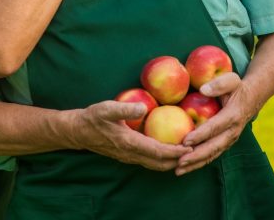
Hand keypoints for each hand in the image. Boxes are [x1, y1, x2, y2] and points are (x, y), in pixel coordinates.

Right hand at [71, 100, 190, 171]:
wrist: (78, 131)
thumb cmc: (92, 118)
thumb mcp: (106, 108)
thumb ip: (125, 108)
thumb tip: (144, 107)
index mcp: (129, 143)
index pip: (158, 152)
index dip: (176, 151)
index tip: (191, 146)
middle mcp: (131, 154)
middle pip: (160, 164)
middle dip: (179, 160)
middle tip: (195, 150)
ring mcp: (129, 157)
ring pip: (155, 165)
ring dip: (171, 161)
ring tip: (186, 151)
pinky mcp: (128, 156)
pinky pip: (149, 160)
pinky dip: (162, 158)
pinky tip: (169, 147)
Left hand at [175, 73, 258, 175]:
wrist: (252, 97)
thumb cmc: (237, 87)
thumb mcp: (231, 80)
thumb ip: (218, 84)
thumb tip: (203, 89)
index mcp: (233, 116)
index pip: (215, 127)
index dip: (200, 135)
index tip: (185, 141)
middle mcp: (232, 131)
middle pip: (213, 147)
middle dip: (196, 156)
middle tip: (178, 161)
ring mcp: (230, 139)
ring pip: (212, 155)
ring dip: (195, 164)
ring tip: (178, 170)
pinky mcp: (225, 143)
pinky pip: (212, 155)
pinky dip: (199, 163)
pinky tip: (186, 167)